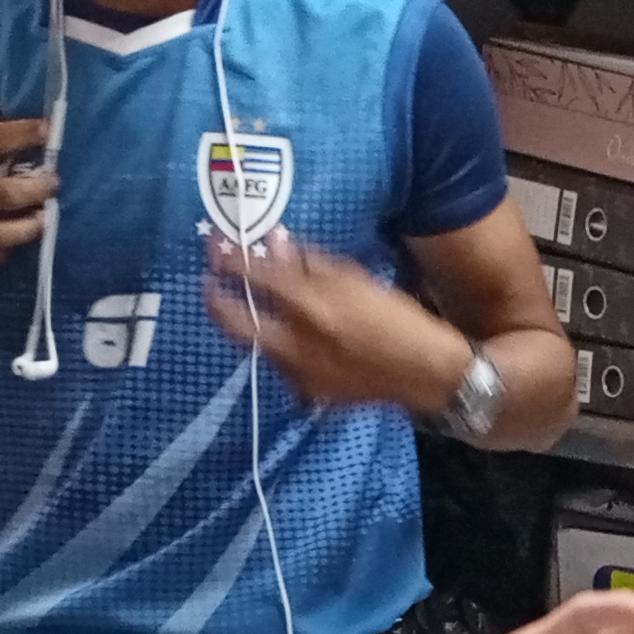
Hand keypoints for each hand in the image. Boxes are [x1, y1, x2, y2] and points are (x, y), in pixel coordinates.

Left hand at [203, 231, 469, 409]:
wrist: (425, 372)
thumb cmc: (396, 317)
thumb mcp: (355, 278)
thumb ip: (310, 262)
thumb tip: (273, 240)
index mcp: (312, 305)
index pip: (256, 278)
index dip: (230, 261)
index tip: (215, 248)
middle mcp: (297, 342)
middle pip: (235, 323)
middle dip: (216, 302)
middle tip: (208, 286)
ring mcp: (298, 373)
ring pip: (255, 345)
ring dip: (246, 325)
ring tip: (242, 307)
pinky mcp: (308, 393)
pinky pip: (279, 365)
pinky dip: (274, 347)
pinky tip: (282, 336)